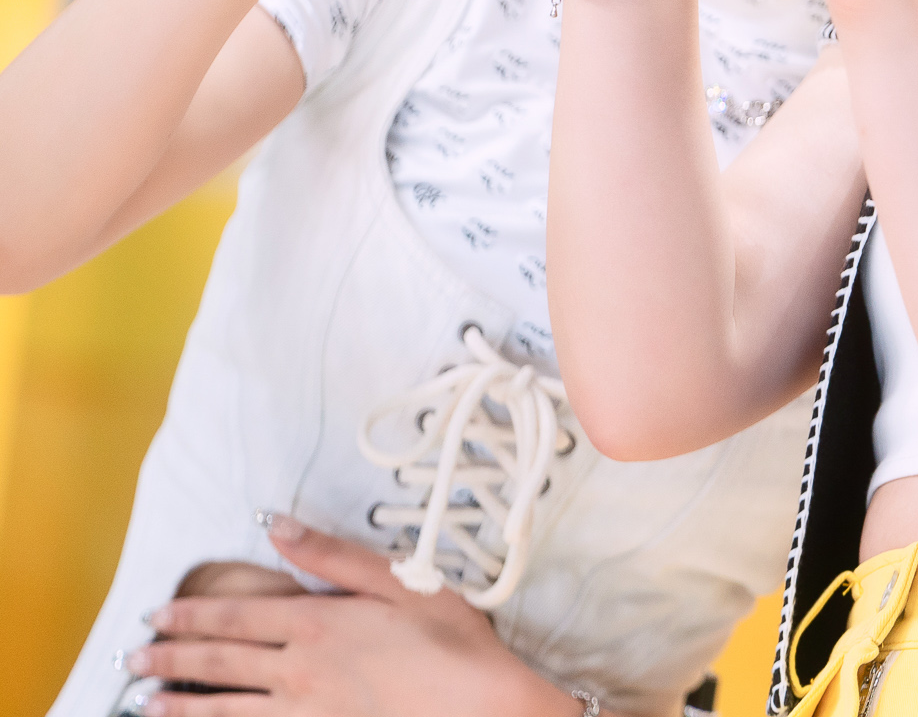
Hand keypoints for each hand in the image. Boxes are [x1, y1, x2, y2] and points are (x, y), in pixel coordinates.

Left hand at [130, 516, 580, 716]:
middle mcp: (299, 669)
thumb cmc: (450, 642)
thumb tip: (282, 526)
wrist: (477, 704)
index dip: (191, 616)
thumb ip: (333, 556)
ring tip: (146, 701)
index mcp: (317, 623)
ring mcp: (305, 710)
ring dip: (180, 703)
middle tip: (134, 657)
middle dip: (171, 657)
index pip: (236, 617)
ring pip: (225, 707)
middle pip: (219, 662)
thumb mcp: (400, 581)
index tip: (157, 615)